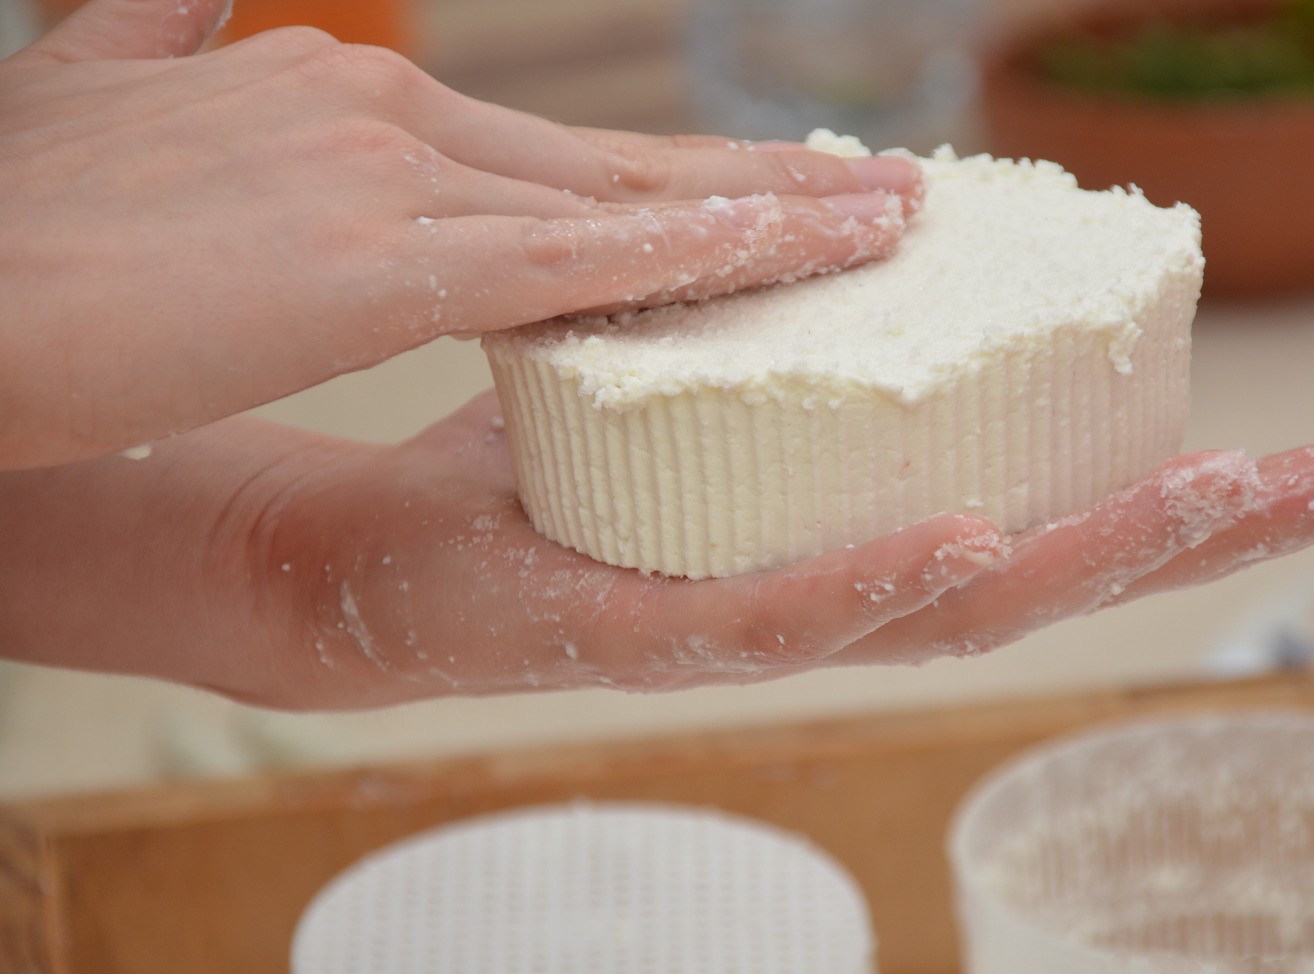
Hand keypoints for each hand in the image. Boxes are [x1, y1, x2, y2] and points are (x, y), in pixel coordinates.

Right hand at [0, 0, 920, 468]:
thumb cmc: (17, 234)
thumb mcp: (99, 105)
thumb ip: (168, 46)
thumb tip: (195, 5)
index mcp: (333, 102)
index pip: (546, 156)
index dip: (666, 177)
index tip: (767, 191)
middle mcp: (380, 117)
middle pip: (611, 167)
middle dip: (758, 186)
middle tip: (881, 197)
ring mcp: (385, 177)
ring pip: (619, 207)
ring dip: (766, 217)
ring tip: (884, 228)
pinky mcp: (376, 261)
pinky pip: (572, 265)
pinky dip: (688, 259)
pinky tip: (792, 261)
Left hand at [0, 392, 1313, 708]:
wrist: (349, 548)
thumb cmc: (519, 452)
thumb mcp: (668, 358)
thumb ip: (757, 305)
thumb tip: (827, 199)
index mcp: (832, 522)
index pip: (1025, 504)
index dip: (1160, 475)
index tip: (1292, 438)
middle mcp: (807, 586)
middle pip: (1027, 565)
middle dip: (1184, 528)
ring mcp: (726, 625)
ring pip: (933, 612)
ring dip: (1077, 561)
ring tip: (1207, 503)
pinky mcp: (624, 640)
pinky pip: (761, 622)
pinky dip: (863, 585)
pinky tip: (954, 544)